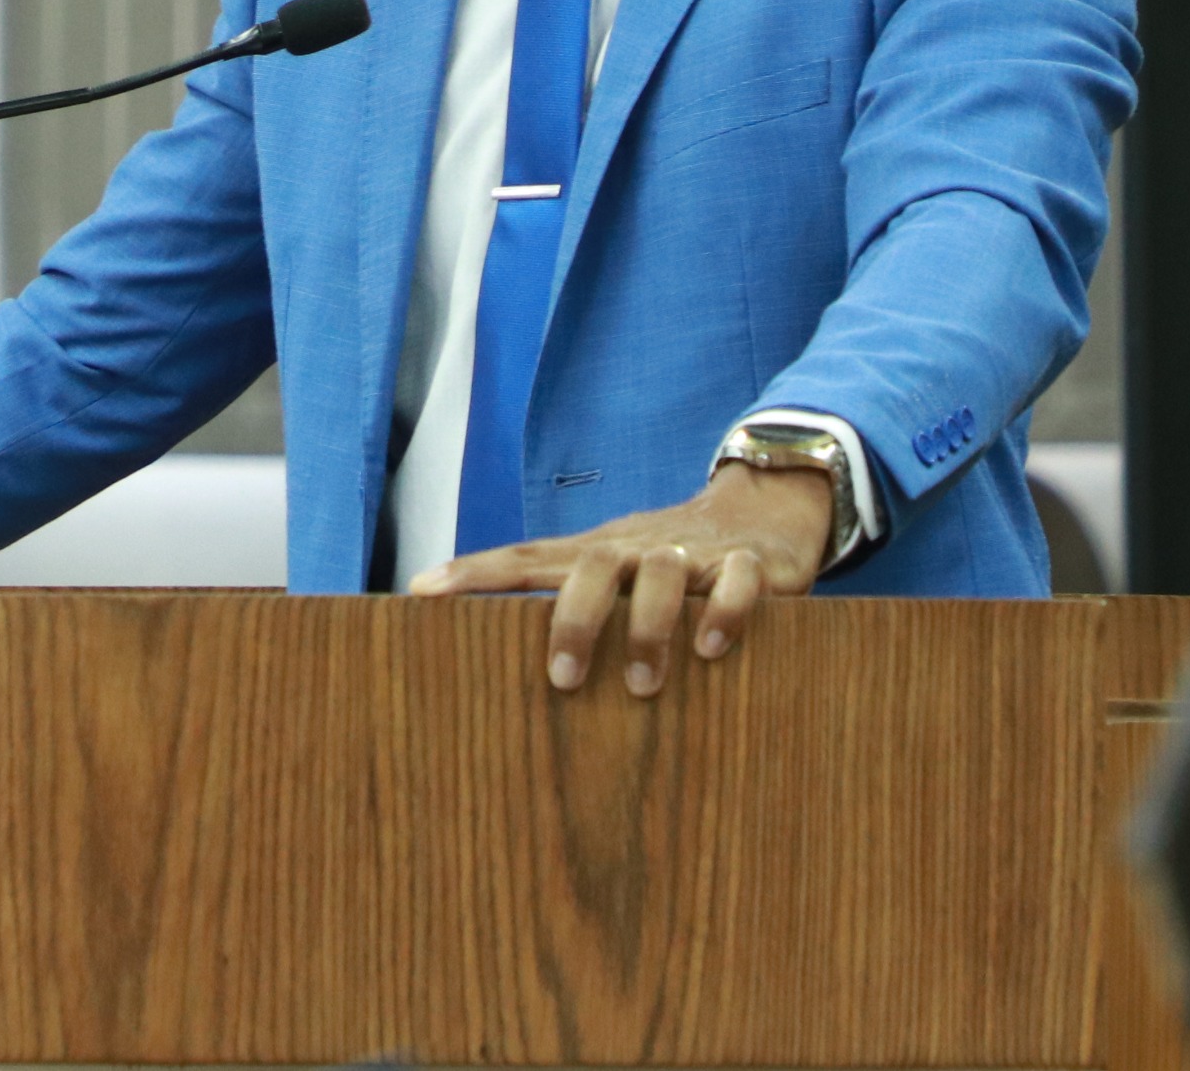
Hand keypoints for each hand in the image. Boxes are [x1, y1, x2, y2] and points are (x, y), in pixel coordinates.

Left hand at [412, 460, 834, 696]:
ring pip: (662, 573)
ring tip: (642, 685)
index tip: (423, 591)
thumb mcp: (621, 573)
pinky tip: (711, 648)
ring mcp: (695, 554)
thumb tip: (498, 657)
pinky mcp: (750, 565)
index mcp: (599, 553)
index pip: (528, 558)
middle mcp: (638, 549)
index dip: (476, 573)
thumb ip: (574, 603)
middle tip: (563, 679)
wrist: (766, 505)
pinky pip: (735, 582)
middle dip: (574, 619)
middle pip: (593, 565)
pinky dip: (723, 612)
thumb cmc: (673, 559)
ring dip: (647, 627)